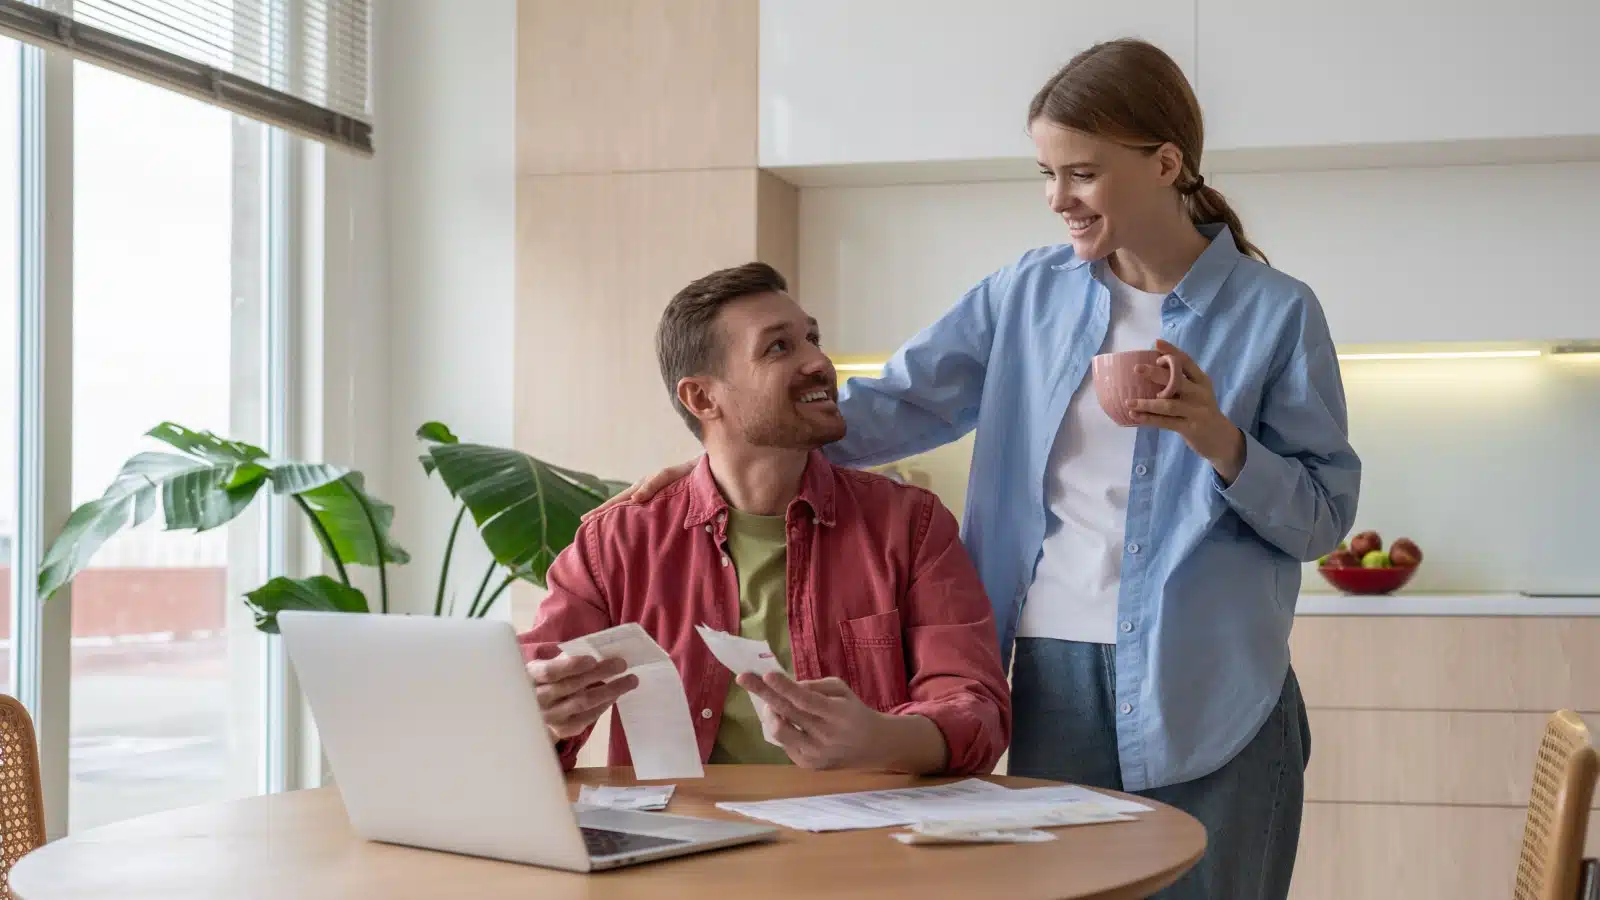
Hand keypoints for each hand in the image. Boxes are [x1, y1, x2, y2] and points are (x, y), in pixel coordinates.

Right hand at [526, 650, 637, 739]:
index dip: (571, 666)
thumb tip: (600, 650)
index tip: (592, 659)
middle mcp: (538, 700)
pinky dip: (604, 705)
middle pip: (571, 686)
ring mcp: (550, 718)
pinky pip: (587, 717)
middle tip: (622, 664)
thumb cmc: (549, 679)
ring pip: (582, 704)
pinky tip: (615, 695)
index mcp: (531, 677)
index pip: (550, 672)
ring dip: (610, 691)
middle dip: (599, 673)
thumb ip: (569, 658)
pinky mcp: (563, 730)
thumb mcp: (550, 664)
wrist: (536, 710)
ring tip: (630, 680)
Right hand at [583, 458, 698, 519]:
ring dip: (614, 518)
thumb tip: (633, 499)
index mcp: (642, 487)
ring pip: (628, 511)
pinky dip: (630, 521)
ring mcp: (650, 500)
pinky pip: (641, 515)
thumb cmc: (687, 473)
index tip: (585, 519)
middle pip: (618, 505)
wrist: (705, 473)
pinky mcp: (660, 507)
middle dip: (602, 515)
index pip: (617, 501)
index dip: (602, 510)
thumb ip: (652, 485)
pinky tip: (627, 530)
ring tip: (600, 529)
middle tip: (584, 526)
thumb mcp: (668, 476)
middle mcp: (643, 494)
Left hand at [738, 673, 890, 769]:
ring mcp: (815, 754)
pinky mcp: (808, 765)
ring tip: (773, 704)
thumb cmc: (853, 712)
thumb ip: (815, 686)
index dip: (786, 688)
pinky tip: (792, 723)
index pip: (807, 700)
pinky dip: (783, 727)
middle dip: (764, 694)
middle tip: (743, 678)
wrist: (871, 746)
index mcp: (837, 714)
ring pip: (779, 732)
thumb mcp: (842, 691)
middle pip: (787, 714)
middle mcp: (825, 736)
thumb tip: (787, 687)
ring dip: (770, 713)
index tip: (767, 675)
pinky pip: (784, 743)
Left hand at [1125, 339, 1246, 482]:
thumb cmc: (1202, 411)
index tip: (1156, 343)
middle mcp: (1200, 393)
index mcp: (1202, 381)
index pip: (1186, 361)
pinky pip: (1165, 422)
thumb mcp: (1198, 393)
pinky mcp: (1190, 427)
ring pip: (1168, 404)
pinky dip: (1149, 419)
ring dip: (1146, 403)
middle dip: (1156, 373)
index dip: (1171, 351)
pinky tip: (1135, 415)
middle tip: (1137, 369)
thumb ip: (1181, 382)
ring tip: (1128, 402)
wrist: (1221, 439)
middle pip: (1176, 380)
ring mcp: (1196, 411)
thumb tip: (1152, 368)